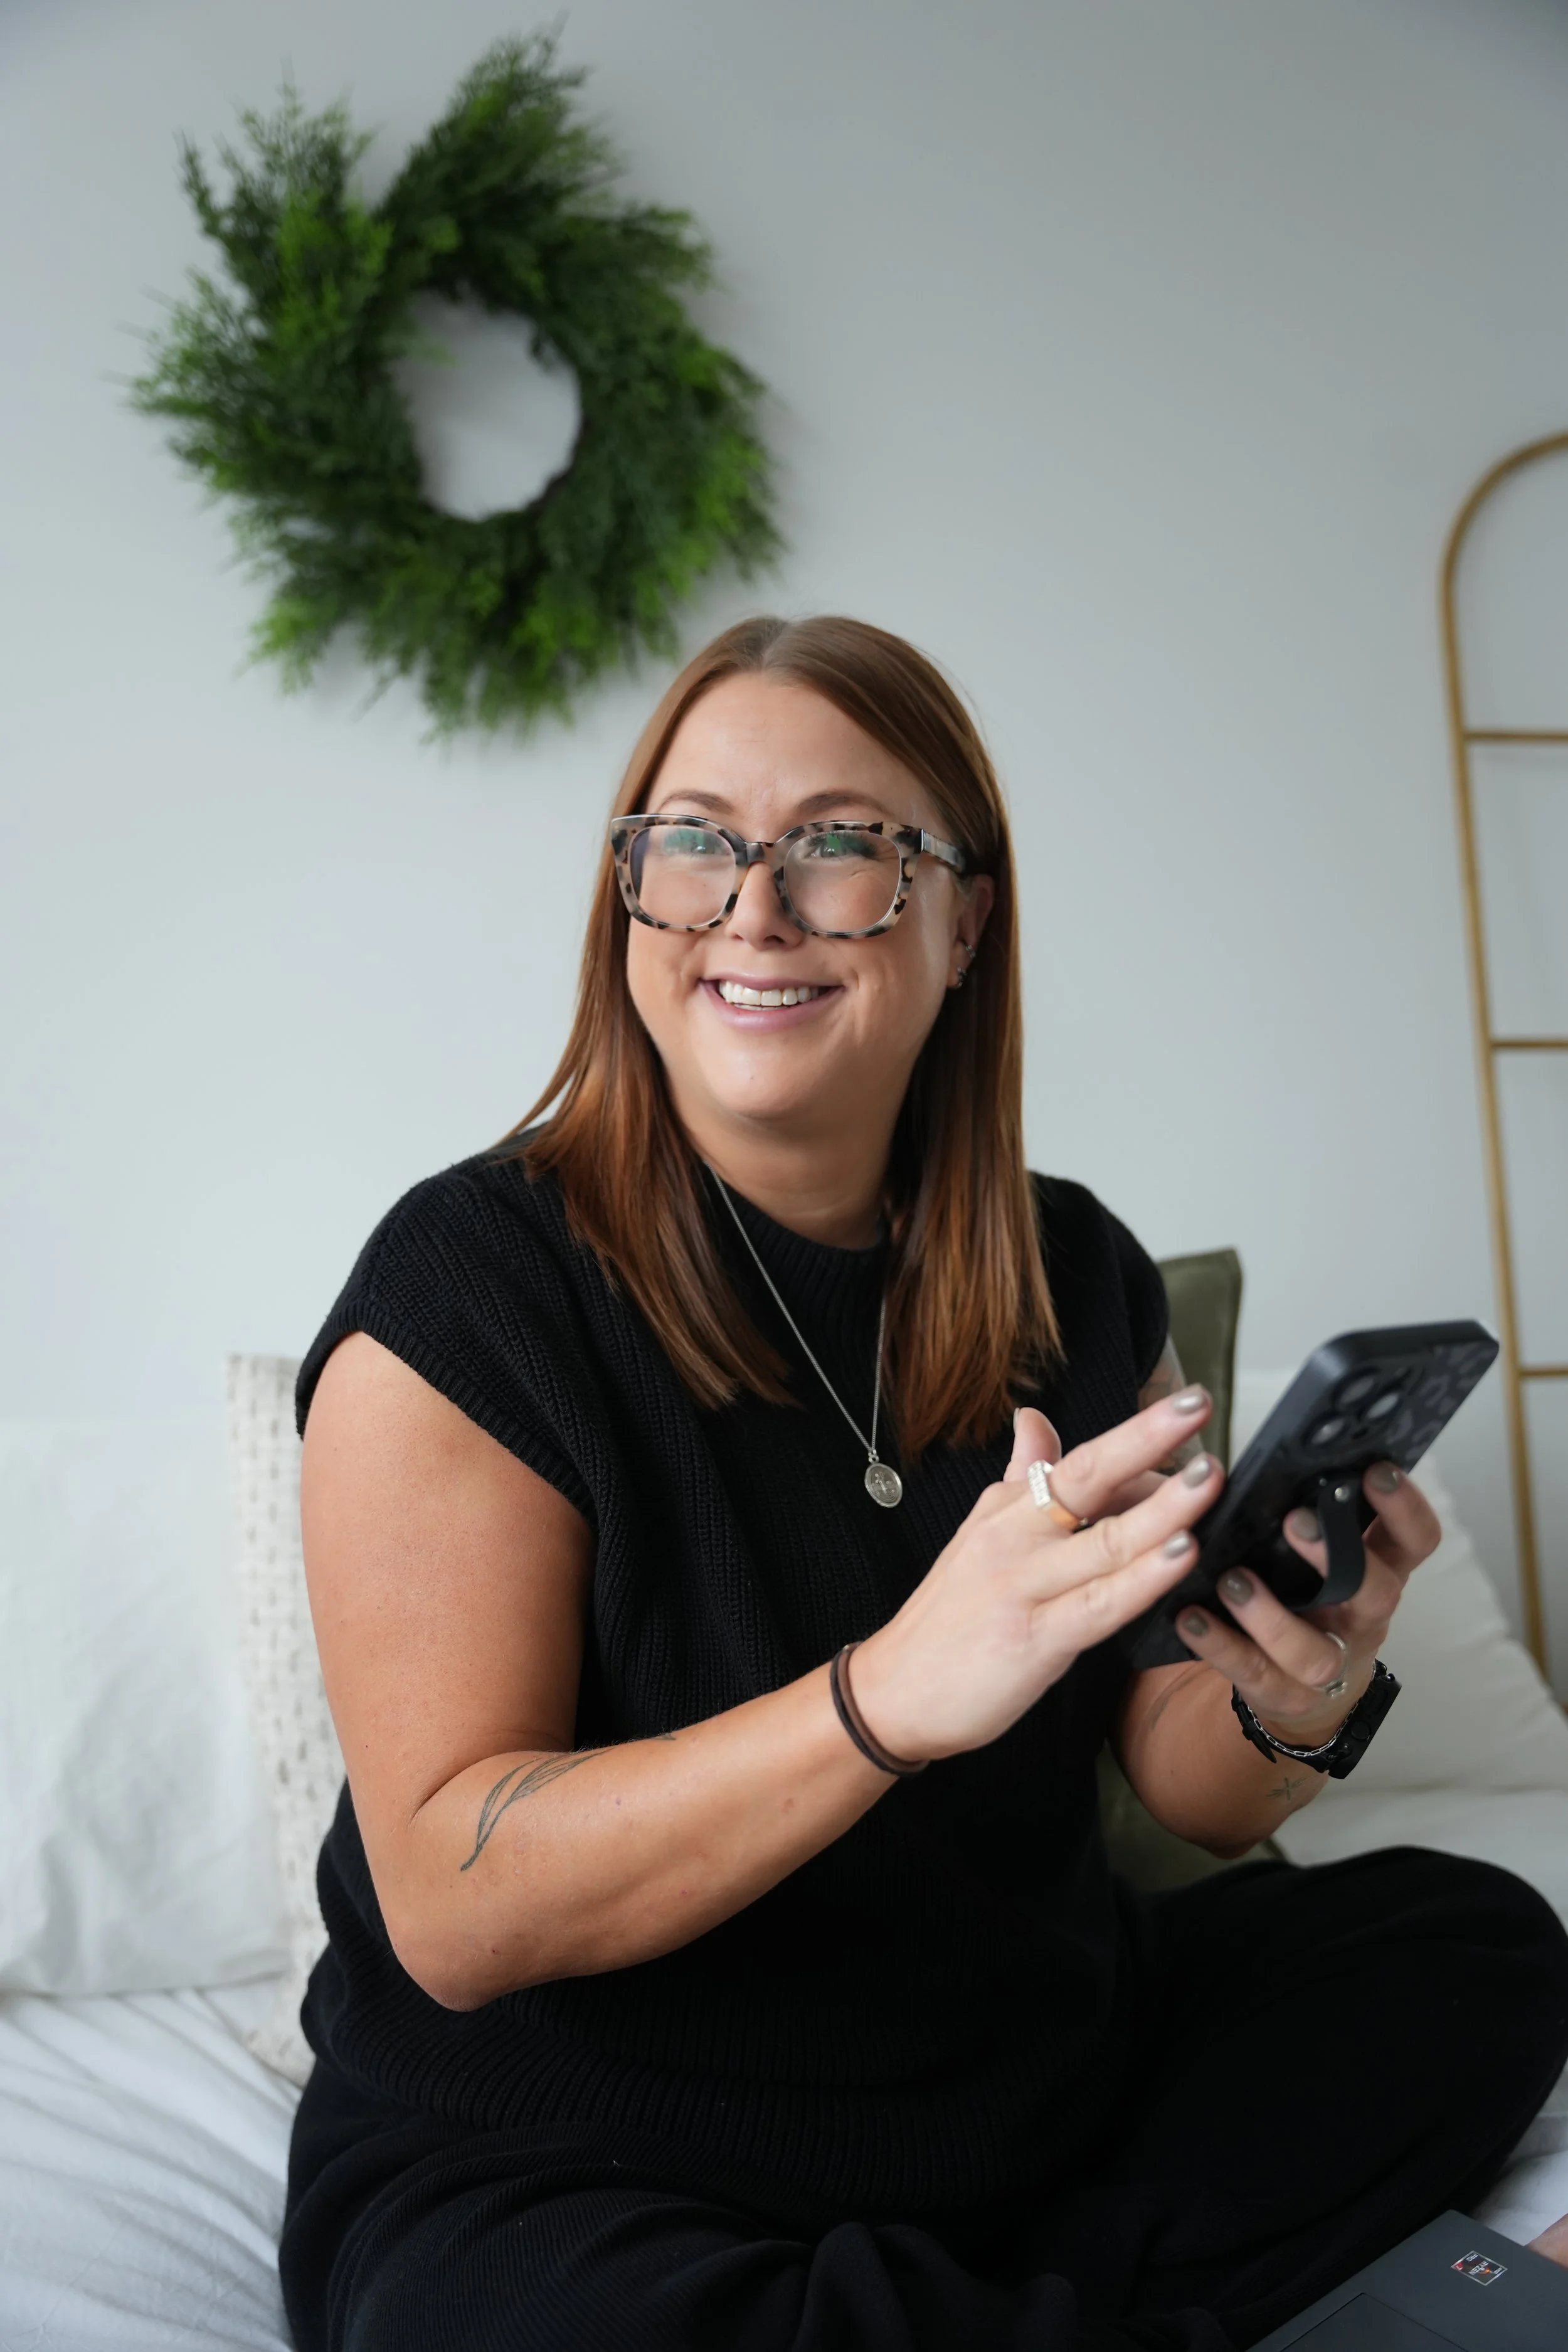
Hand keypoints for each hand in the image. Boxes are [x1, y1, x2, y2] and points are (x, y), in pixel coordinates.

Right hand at [849, 1386, 1218, 1761]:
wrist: (894, 1691)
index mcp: (1008, 1509)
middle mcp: (1015, 1536)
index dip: (1138, 1436)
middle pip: (1089, 1477)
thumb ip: (1019, 1477)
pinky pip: (1100, 1604)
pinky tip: (1182, 1553)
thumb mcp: (980, 1533)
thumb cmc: (948, 1617)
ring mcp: (1024, 1586)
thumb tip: (1033, 1418)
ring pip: (1105, 1540)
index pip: (1082, 1462)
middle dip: (1146, 1438)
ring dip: (1163, 1508)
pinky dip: (1142, 1577)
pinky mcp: (1034, 1639)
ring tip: (1210, 1478)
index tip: (1186, 1409)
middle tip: (1198, 1405)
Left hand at [1172, 1463, 1440, 1747]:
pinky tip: (1189, 1616)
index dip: (1404, 1507)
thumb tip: (1288, 1450)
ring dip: (1271, 1616)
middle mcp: (1362, 1617)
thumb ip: (1320, 1512)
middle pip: (1376, 1592)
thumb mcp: (1329, 1555)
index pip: (1415, 1538)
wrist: (1305, 1691)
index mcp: (1381, 1570)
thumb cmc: (1313, 1596)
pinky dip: (1218, 1644)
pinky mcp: (1282, 1692)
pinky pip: (1251, 1671)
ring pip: (1314, 1652)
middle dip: (1337, 1556)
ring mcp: (1327, 1662)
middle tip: (1297, 1520)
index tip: (1376, 1470)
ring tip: (1233, 1580)